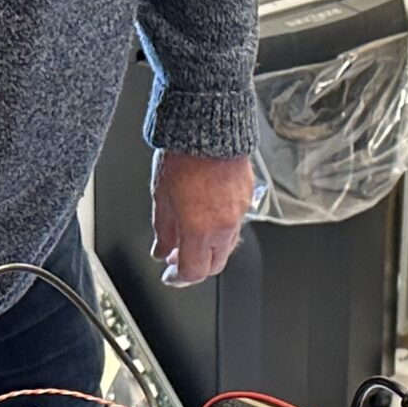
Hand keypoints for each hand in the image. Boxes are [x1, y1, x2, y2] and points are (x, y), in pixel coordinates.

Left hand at [150, 151, 255, 286]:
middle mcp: (223, 226)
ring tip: (192, 237)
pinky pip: (235, 224)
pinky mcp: (246, 197)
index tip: (169, 275)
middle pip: (214, 265)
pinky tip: (207, 218)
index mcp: (200, 230)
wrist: (208, 127)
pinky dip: (220, 229)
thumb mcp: (161, 198)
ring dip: (209, 249)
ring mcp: (238, 212)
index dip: (178, 279)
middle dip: (196, 268)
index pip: (193, 272)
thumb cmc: (184, 157)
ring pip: (227, 246)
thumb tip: (161, 250)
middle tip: (178, 258)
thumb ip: (162, 231)